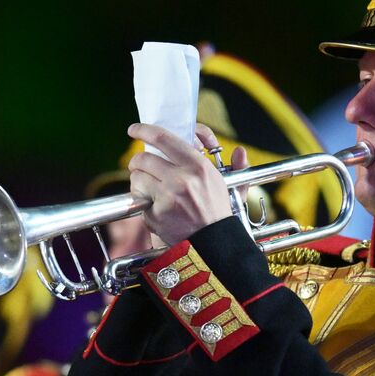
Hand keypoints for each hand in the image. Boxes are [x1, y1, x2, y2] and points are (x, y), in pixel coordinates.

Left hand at [127, 122, 247, 244]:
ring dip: (138, 183)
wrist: (214, 246)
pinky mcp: (157, 214)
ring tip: (148, 189)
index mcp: (198, 166)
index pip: (162, 138)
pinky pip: (139, 201)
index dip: (144, 130)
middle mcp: (181, 178)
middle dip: (138, 163)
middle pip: (143, 159)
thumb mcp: (231, 187)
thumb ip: (236, 167)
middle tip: (140, 168)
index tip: (134, 129)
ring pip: (137, 178)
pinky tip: (155, 208)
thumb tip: (239, 152)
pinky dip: (143, 204)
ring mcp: (167, 197)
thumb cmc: (219, 215)